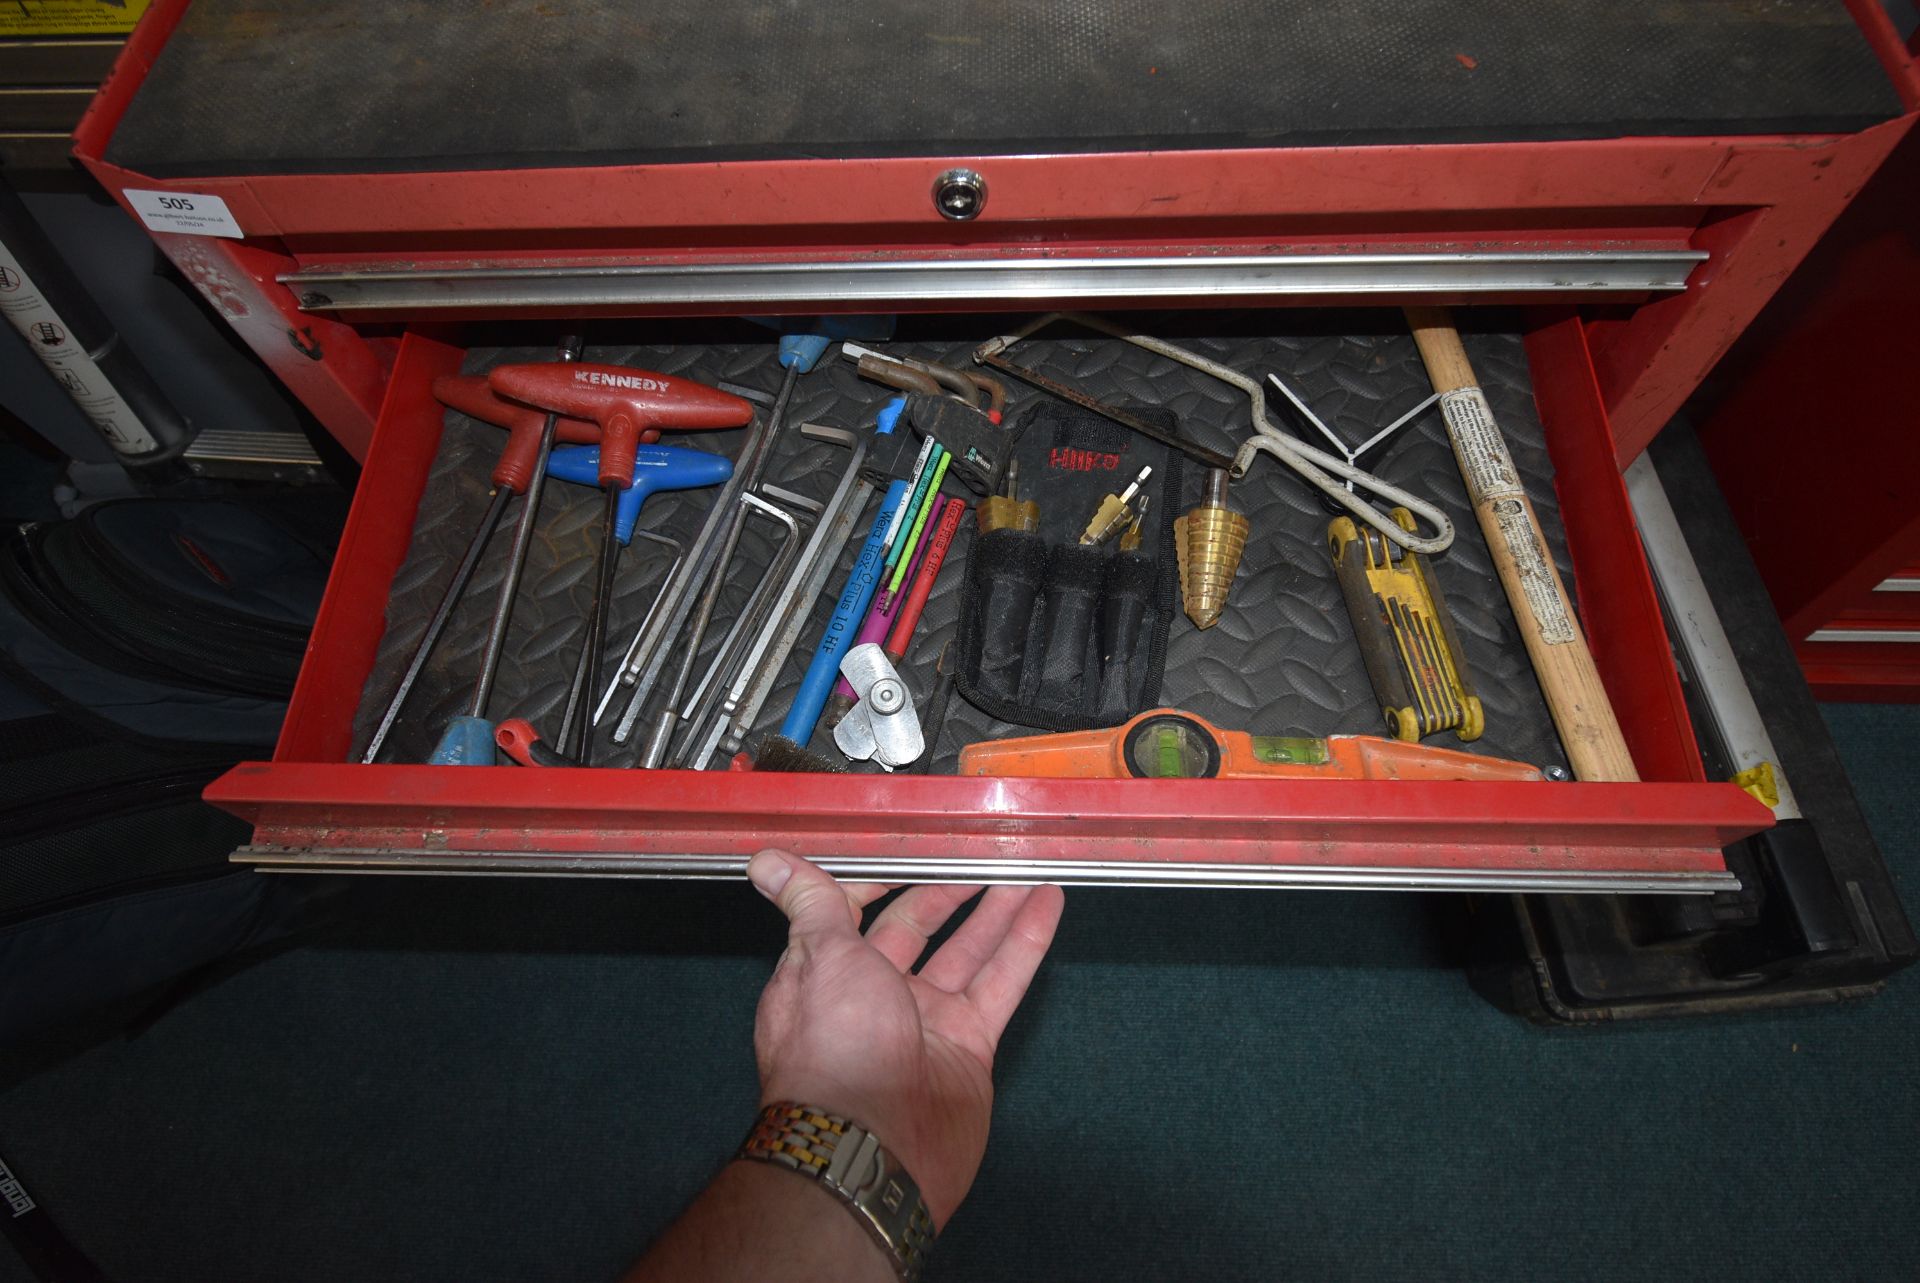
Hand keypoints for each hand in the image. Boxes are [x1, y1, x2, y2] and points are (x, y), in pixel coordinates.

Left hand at [746, 849, 1064, 1230]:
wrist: (872, 1146)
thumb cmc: (834, 1049)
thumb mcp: (819, 957)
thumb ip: (811, 904)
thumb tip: (766, 862)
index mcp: (828, 972)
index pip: (857, 910)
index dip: (886, 876)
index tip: (915, 845)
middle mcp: (874, 994)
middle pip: (918, 926)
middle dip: (949, 887)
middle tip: (983, 848)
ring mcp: (925, 1021)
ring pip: (968, 949)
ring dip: (996, 906)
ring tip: (1025, 863)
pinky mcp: (969, 1046)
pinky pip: (1000, 983)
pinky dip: (1024, 942)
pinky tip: (1045, 903)